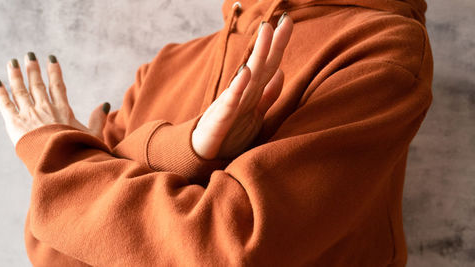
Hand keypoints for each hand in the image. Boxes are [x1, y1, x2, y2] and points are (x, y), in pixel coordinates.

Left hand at [0, 53, 109, 146]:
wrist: (60, 163)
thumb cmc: (78, 153)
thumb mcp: (93, 136)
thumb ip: (98, 120)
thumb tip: (104, 104)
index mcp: (62, 111)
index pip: (58, 86)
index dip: (54, 72)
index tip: (51, 59)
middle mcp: (45, 109)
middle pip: (37, 84)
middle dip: (32, 69)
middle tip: (29, 56)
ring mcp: (29, 115)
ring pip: (20, 90)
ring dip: (15, 76)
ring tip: (11, 63)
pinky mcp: (15, 124)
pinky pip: (5, 104)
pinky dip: (0, 93)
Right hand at [192, 14, 292, 159]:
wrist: (201, 158)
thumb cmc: (229, 136)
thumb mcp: (255, 116)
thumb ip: (267, 96)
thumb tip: (281, 72)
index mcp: (252, 94)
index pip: (269, 65)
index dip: (279, 45)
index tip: (288, 21)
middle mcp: (242, 95)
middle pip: (261, 65)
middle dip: (272, 42)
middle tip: (284, 18)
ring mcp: (230, 106)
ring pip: (248, 78)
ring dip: (258, 54)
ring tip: (266, 31)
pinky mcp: (219, 122)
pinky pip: (230, 103)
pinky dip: (238, 87)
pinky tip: (246, 71)